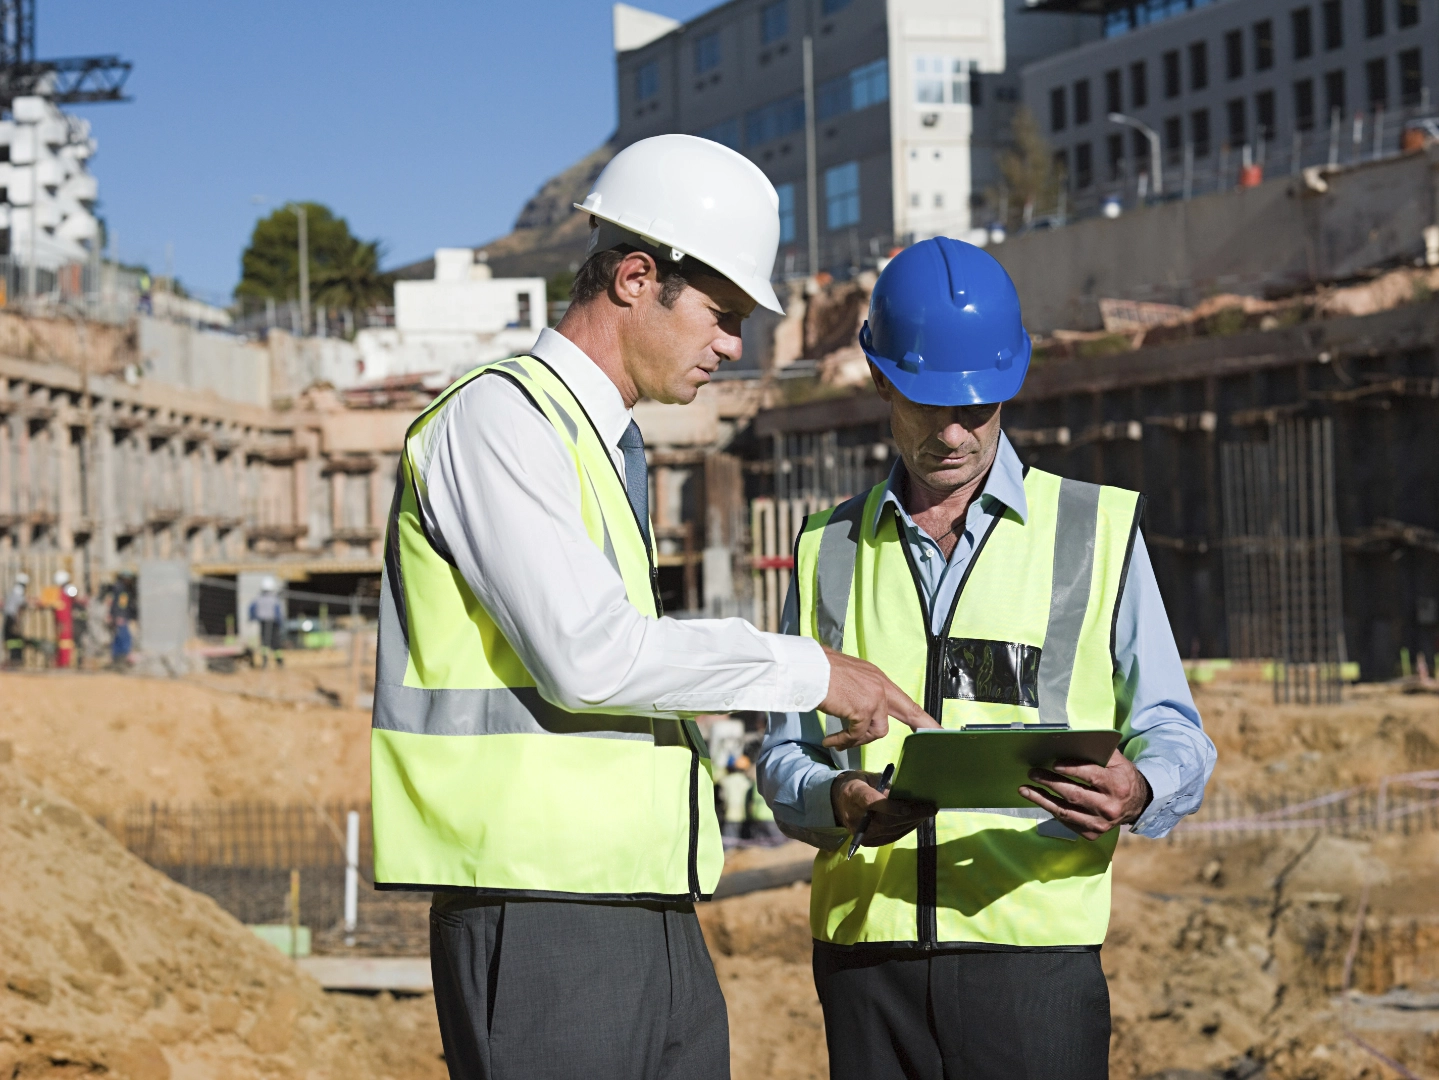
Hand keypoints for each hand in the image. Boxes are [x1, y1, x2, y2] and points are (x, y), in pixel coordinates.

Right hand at [818, 647, 937, 750]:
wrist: (806, 667)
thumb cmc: (816, 670)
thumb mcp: (845, 677)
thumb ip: (857, 693)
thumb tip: (856, 712)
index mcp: (875, 677)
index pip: (902, 699)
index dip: (920, 715)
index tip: (935, 727)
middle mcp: (879, 685)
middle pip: (908, 711)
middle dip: (923, 724)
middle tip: (935, 734)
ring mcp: (874, 697)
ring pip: (877, 731)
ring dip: (858, 739)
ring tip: (840, 739)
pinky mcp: (863, 709)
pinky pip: (855, 735)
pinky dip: (842, 740)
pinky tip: (830, 740)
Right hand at [830, 770, 935, 846]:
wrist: (839, 802)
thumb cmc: (858, 784)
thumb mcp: (869, 777)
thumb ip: (885, 785)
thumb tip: (907, 794)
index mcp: (854, 794)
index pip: (872, 803)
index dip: (891, 807)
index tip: (909, 807)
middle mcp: (855, 817)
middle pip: (886, 820)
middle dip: (912, 815)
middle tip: (931, 808)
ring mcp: (861, 832)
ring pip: (892, 830)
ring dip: (913, 822)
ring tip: (927, 813)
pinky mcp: (868, 841)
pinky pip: (891, 837)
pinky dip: (906, 829)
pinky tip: (917, 821)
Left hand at [1018, 749, 1152, 840]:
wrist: (1137, 804)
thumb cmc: (1122, 777)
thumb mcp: (1117, 761)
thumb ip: (1098, 751)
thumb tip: (1070, 742)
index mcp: (1117, 786)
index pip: (1091, 776)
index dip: (1071, 769)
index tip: (1054, 763)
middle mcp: (1110, 808)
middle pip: (1074, 795)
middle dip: (1050, 783)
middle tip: (1033, 772)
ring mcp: (1101, 825)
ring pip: (1065, 812)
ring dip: (1042, 799)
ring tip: (1025, 789)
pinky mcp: (1093, 834)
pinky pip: (1066, 822)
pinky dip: (1051, 809)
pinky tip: (1039, 799)